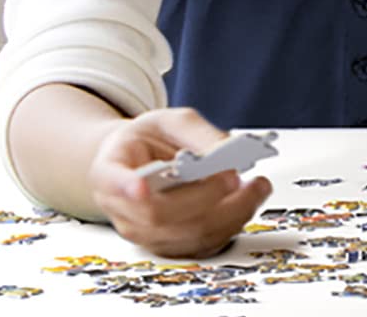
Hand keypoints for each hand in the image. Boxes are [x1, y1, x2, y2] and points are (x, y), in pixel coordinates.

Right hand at [87, 107, 272, 257]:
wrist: (140, 162)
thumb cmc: (149, 141)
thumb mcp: (169, 121)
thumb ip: (196, 132)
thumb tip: (227, 149)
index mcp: (109, 171)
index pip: (113, 182)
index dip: (126, 187)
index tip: (141, 186)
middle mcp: (122, 209)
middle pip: (161, 214)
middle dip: (206, 195)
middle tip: (234, 175)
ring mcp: (145, 233)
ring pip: (188, 235)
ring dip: (230, 213)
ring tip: (257, 186)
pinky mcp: (170, 245)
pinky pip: (203, 245)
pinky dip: (232, 224)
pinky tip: (248, 201)